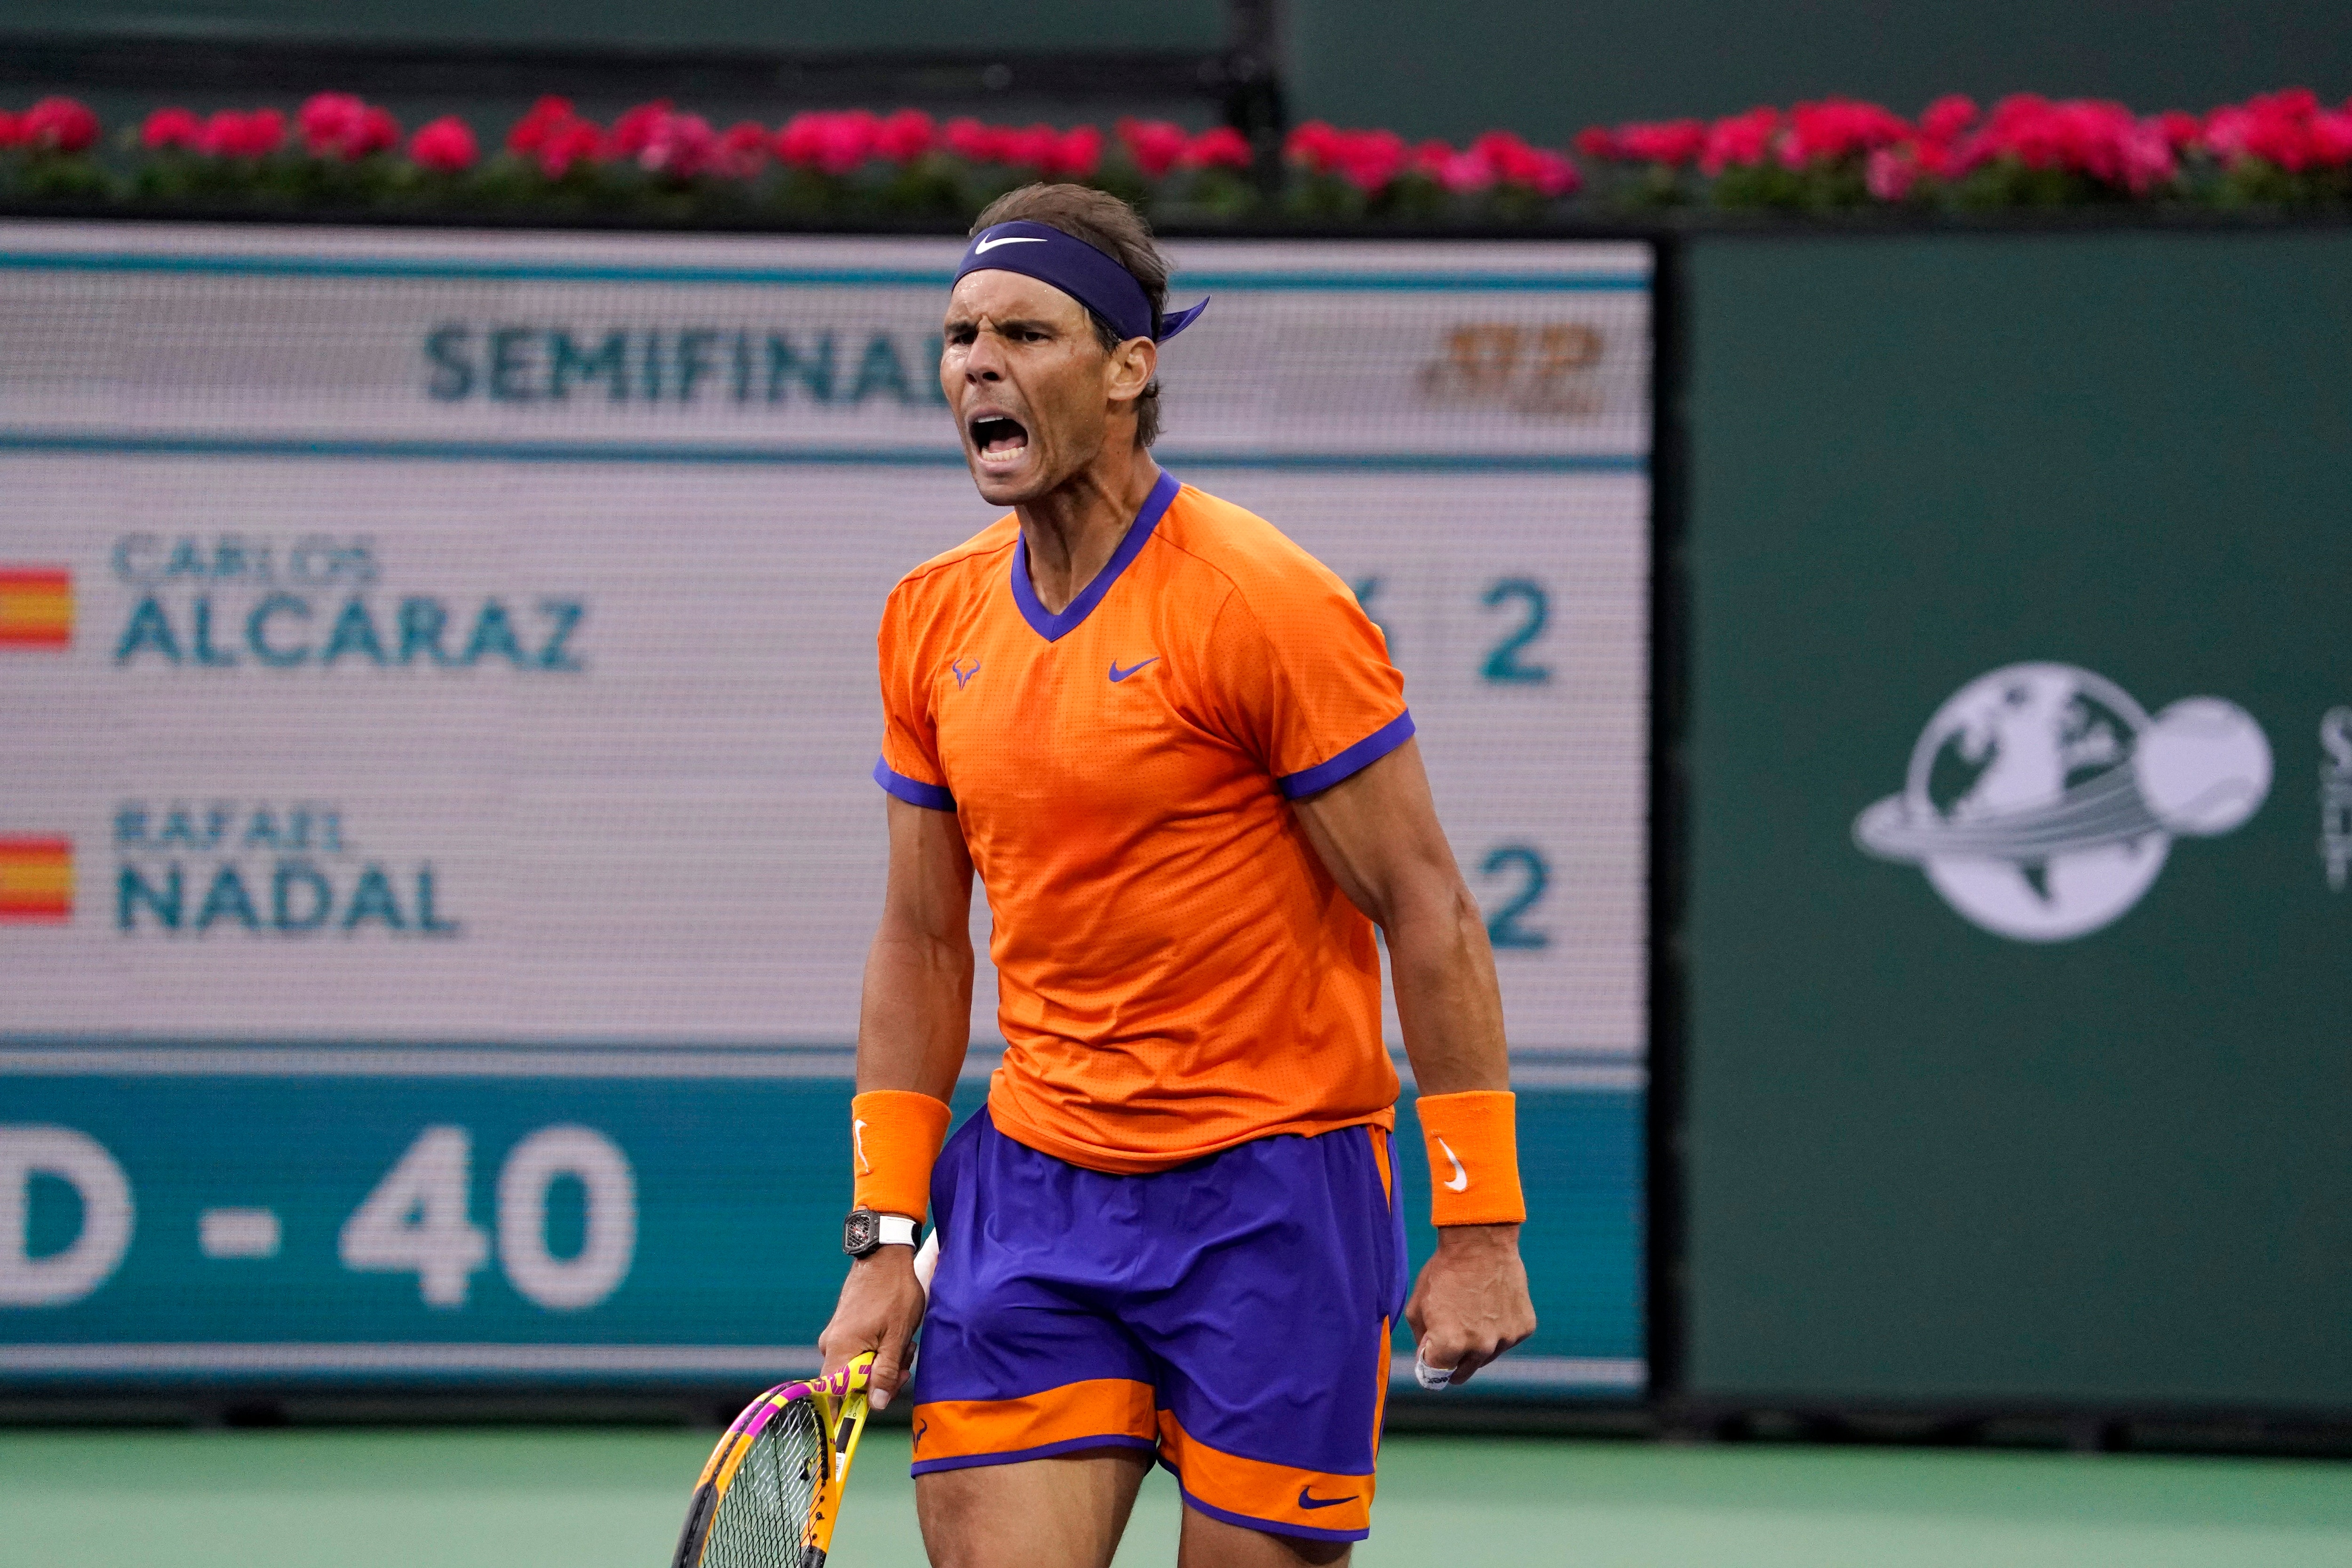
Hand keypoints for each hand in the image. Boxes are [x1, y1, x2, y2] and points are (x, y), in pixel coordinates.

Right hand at [816, 1244, 925, 1409]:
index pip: (837, 1395)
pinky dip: (879, 1350)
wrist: (885, 1256)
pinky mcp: (844, 1329)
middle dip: (882, 1379)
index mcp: (840, 1350)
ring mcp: (836, 1336)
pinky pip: (859, 1352)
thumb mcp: (897, 1336)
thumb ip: (885, 1373)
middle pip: (852, 1383)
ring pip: (859, 1367)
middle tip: (905, 1361)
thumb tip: (875, 1405)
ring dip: (884, 1362)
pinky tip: (896, 1337)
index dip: (860, 1403)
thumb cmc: (894, 1293)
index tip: (885, 1395)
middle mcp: (830, 1345)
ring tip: (905, 1343)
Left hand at [1402, 1223, 1534, 1386]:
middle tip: (1451, 1336)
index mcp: (1450, 1344)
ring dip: (1477, 1343)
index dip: (1429, 1364)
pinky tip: (1492, 1304)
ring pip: (1486, 1356)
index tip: (1431, 1355)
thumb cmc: (1444, 1271)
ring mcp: (1506, 1339)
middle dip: (1453, 1359)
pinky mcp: (1524, 1328)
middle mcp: (1480, 1347)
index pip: (1436, 1374)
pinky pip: (1506, 1339)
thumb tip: (1428, 1358)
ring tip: (1473, 1310)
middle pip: (1463, 1372)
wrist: (1481, 1242)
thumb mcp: (1418, 1305)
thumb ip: (1421, 1339)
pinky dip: (1499, 1328)